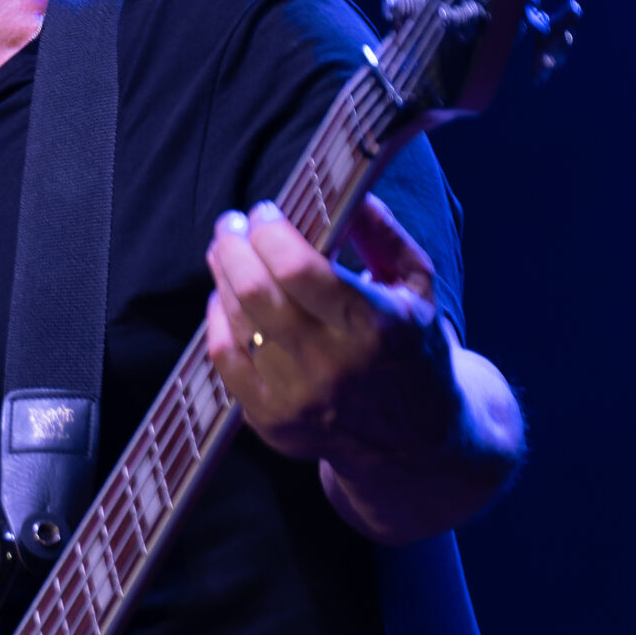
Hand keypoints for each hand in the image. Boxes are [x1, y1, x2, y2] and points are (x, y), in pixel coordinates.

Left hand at [205, 194, 517, 538]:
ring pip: (236, 322)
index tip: (263, 211)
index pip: (300, 270)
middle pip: (257, 293)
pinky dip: (217, 321)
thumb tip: (349, 192)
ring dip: (224, 278)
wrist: (419, 441)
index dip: (270, 233)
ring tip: (227, 253)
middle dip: (233, 248)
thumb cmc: (414, 349)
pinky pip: (225, 358)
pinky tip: (224, 298)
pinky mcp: (272, 421)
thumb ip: (384, 235)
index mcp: (378, 326)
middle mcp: (335, 365)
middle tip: (230, 225)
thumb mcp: (417, 288)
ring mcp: (299, 398)